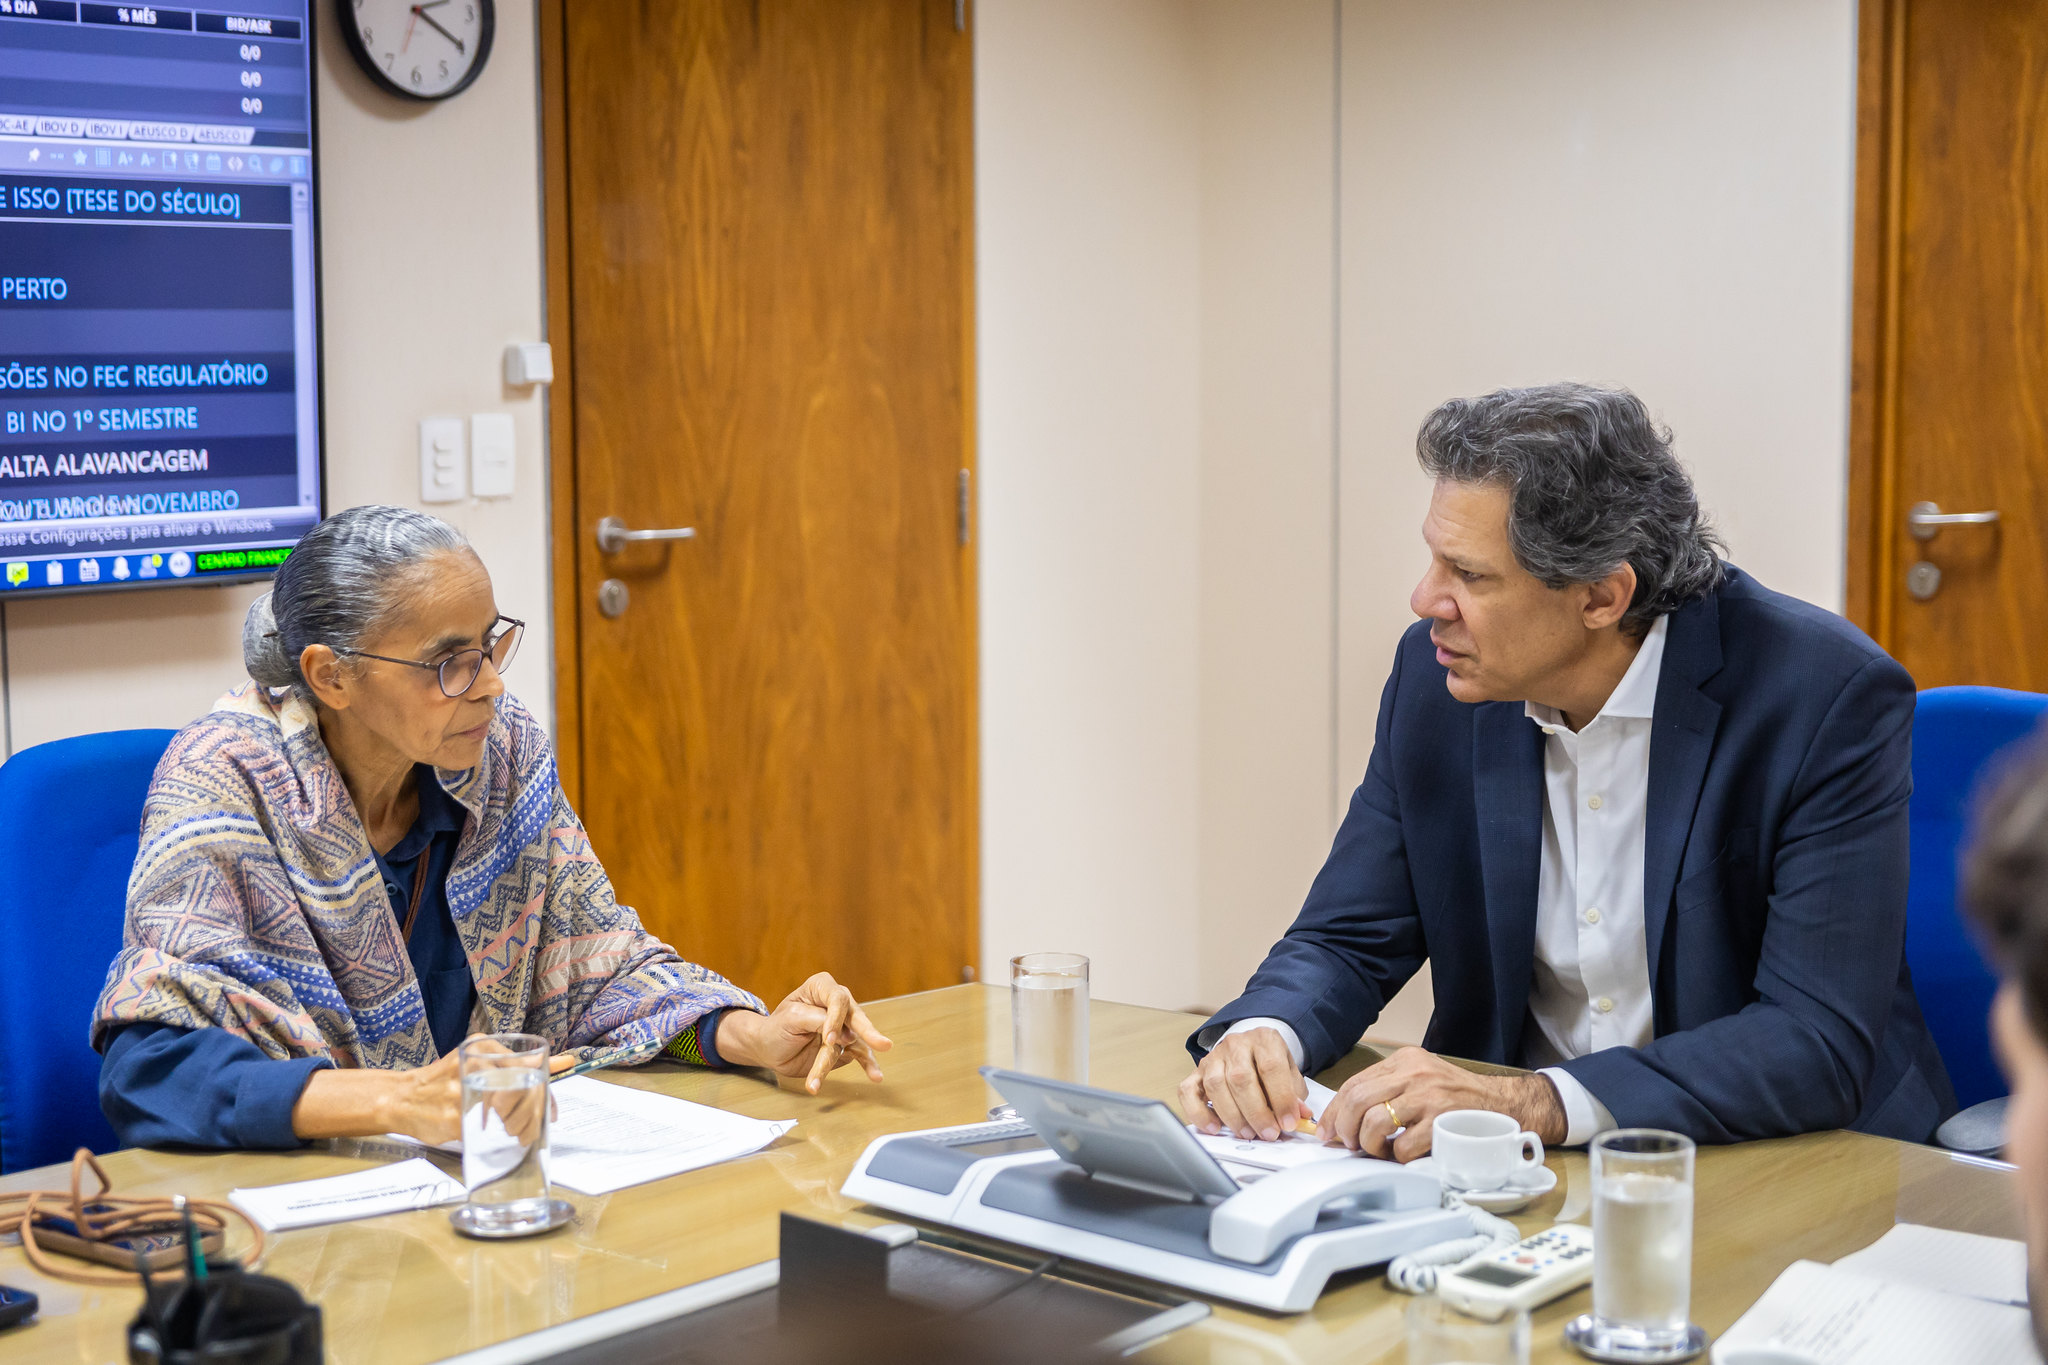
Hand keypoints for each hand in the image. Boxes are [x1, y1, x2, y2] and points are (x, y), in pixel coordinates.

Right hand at [292, 1038, 574, 1143]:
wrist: (400, 1098)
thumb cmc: (445, 1080)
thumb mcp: (479, 1061)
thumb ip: (514, 1063)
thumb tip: (556, 1063)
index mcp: (483, 1047)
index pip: (526, 1068)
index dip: (544, 1092)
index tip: (550, 1110)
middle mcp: (473, 1064)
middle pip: (521, 1090)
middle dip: (533, 1113)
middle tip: (535, 1127)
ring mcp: (461, 1091)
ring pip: (508, 1109)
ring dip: (519, 1125)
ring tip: (518, 1132)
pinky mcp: (452, 1116)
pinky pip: (485, 1127)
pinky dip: (495, 1134)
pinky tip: (497, 1135)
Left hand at [714, 973, 892, 1093]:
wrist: (770, 1050)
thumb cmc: (777, 1029)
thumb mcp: (790, 1020)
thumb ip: (816, 1021)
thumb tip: (847, 1034)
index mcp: (821, 987)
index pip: (837, 999)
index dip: (836, 1018)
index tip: (829, 1039)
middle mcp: (837, 1004)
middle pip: (856, 1016)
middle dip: (868, 1032)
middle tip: (882, 1044)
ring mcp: (845, 1026)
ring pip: (856, 1042)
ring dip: (863, 1060)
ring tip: (875, 1076)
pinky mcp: (847, 1046)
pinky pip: (859, 1055)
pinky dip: (867, 1066)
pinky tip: (876, 1075)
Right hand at [1176, 1027, 1311, 1140]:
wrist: (1251, 1048)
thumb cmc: (1270, 1064)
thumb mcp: (1290, 1074)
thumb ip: (1294, 1094)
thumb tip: (1299, 1116)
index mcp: (1264, 1039)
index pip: (1271, 1067)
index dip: (1281, 1098)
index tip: (1288, 1122)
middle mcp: (1236, 1044)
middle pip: (1241, 1078)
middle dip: (1257, 1112)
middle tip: (1268, 1133)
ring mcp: (1213, 1057)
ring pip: (1216, 1085)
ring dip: (1233, 1116)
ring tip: (1248, 1133)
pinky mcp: (1197, 1071)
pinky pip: (1188, 1091)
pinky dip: (1199, 1113)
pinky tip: (1214, 1127)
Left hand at [1319, 1046, 1565, 1161]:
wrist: (1506, 1106)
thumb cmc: (1459, 1100)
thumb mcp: (1421, 1081)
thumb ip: (1388, 1091)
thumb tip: (1345, 1120)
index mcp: (1405, 1060)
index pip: (1354, 1083)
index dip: (1334, 1112)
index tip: (1327, 1132)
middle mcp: (1415, 1073)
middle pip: (1358, 1100)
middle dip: (1345, 1129)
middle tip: (1350, 1145)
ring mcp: (1430, 1097)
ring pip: (1375, 1122)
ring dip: (1370, 1145)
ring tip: (1380, 1151)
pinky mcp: (1443, 1122)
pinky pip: (1403, 1145)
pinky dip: (1397, 1157)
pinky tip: (1403, 1156)